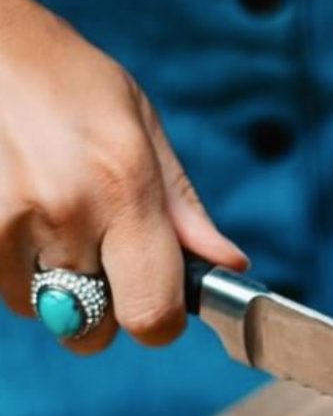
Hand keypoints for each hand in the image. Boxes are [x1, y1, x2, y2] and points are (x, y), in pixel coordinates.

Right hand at [0, 0, 245, 352]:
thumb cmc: (74, 85)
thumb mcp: (145, 133)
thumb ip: (184, 212)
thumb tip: (228, 266)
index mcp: (126, 191)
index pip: (153, 314)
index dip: (160, 323)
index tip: (161, 305)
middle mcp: (68, 213)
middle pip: (94, 330)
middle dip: (108, 313)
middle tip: (108, 265)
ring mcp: (9, 222)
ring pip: (45, 313)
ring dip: (59, 289)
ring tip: (60, 226)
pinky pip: (7, 291)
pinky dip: (22, 273)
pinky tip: (28, 220)